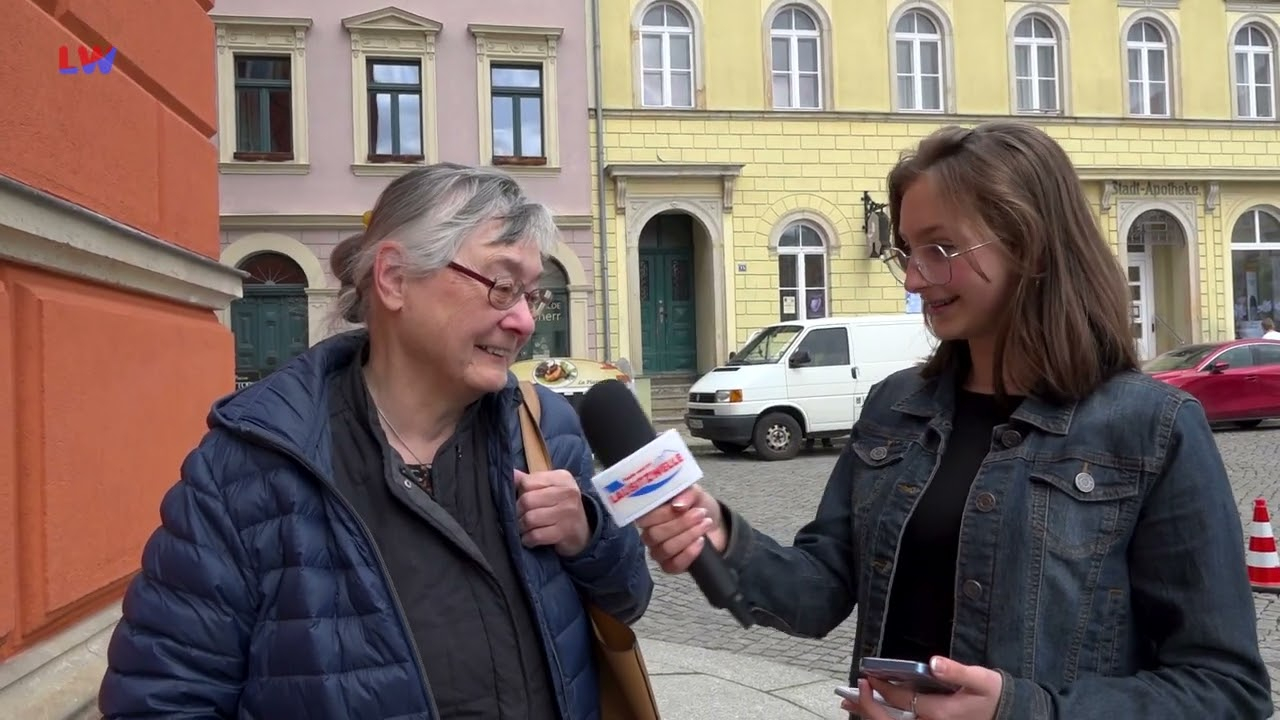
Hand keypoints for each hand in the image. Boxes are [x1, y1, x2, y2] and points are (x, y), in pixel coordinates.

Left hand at [515, 469, 589, 555]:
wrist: (582, 530)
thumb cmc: (561, 506)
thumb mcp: (550, 488)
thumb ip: (530, 481)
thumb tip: (511, 473)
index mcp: (562, 478)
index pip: (527, 482)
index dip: (519, 493)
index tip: (522, 500)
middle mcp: (567, 493)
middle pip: (526, 500)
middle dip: (518, 512)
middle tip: (520, 517)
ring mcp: (567, 513)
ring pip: (529, 519)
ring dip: (521, 527)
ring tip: (524, 528)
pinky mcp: (564, 532)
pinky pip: (536, 535)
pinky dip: (528, 539)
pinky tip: (530, 538)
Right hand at [634, 485, 725, 573]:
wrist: (713, 523)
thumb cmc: (697, 506)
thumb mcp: (694, 492)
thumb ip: (685, 494)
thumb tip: (677, 505)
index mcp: (649, 515)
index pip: (645, 519)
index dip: (663, 514)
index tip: (684, 507)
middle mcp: (649, 534)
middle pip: (655, 535)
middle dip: (681, 524)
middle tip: (700, 514)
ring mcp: (658, 552)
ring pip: (665, 549)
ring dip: (688, 536)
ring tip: (705, 524)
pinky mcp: (670, 566)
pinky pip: (674, 565)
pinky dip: (689, 553)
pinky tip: (701, 542)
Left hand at [840, 657, 1001, 719]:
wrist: (1009, 714)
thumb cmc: (994, 695)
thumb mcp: (980, 679)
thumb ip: (956, 671)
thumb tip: (934, 662)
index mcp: (940, 713)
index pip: (901, 701)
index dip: (881, 689)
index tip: (867, 676)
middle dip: (867, 707)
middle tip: (852, 691)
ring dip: (870, 716)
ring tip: (849, 706)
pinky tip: (870, 712)